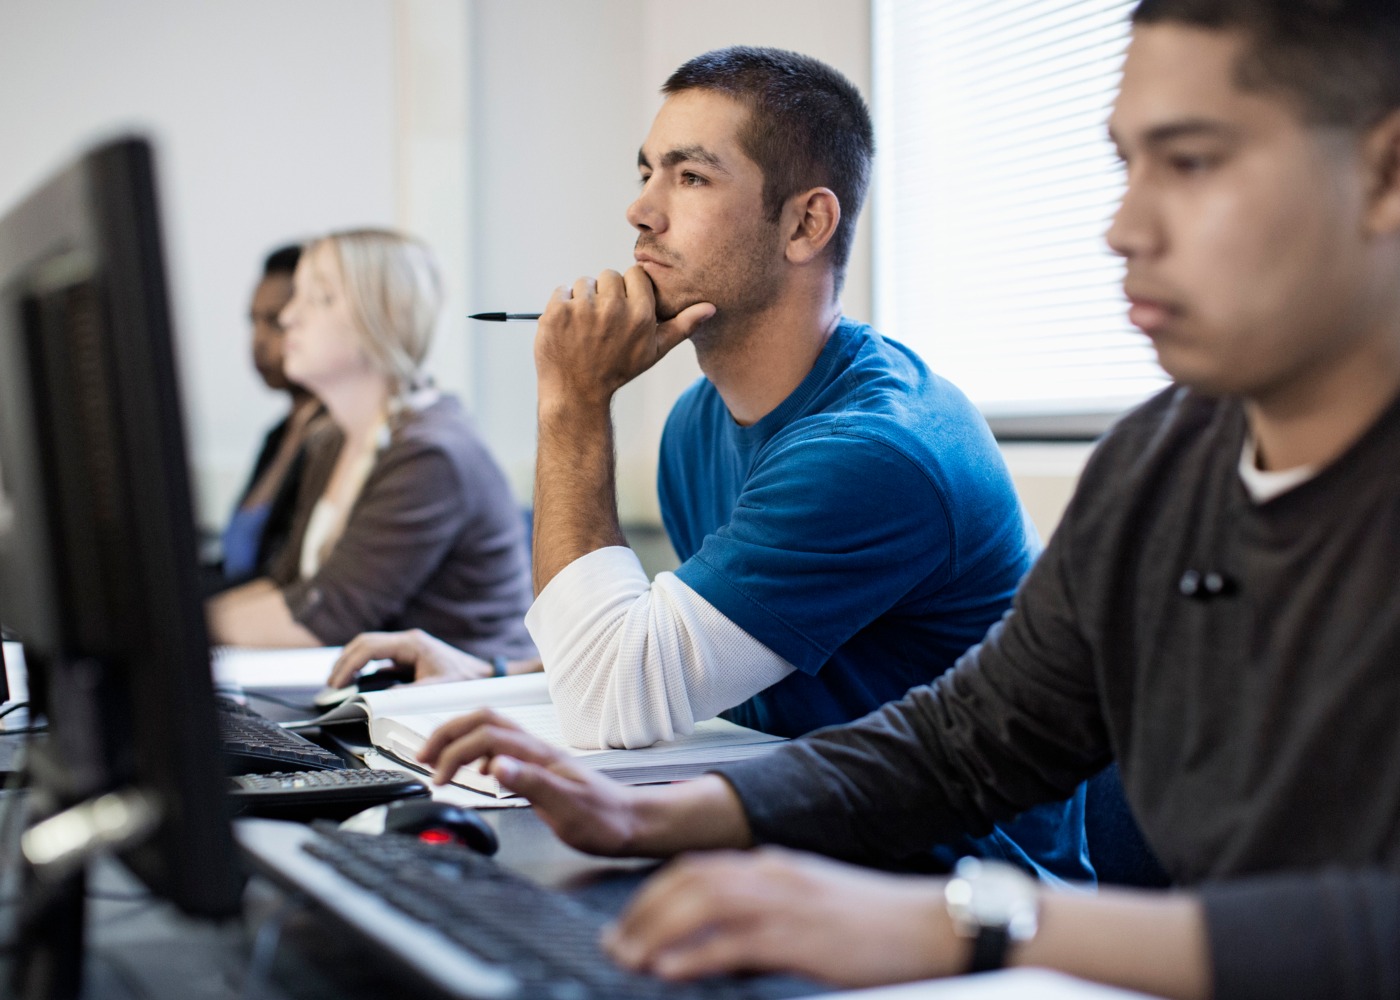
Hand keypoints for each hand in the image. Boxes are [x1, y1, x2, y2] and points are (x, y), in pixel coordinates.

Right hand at [327, 629, 493, 687]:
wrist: (484, 677)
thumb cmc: (465, 681)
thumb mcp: (437, 689)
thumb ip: (408, 694)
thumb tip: (379, 698)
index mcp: (412, 644)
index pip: (369, 648)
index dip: (348, 665)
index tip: (337, 683)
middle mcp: (407, 641)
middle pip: (363, 643)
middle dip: (344, 662)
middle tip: (332, 684)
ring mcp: (406, 647)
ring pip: (368, 648)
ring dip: (351, 663)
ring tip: (338, 682)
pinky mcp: (407, 656)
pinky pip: (378, 657)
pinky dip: (363, 667)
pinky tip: (356, 681)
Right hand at [416, 709, 643, 855]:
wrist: (632, 823)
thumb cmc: (604, 820)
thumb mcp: (566, 808)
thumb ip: (531, 784)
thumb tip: (496, 765)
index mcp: (539, 756)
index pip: (485, 737)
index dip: (454, 753)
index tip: (437, 778)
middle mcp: (538, 749)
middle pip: (484, 720)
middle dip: (448, 732)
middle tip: (423, 756)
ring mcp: (539, 756)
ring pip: (492, 728)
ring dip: (460, 737)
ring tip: (438, 758)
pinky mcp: (541, 768)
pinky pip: (502, 746)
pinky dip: (478, 751)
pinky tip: (477, 771)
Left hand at [535, 266, 714, 407]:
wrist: (577, 393)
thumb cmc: (617, 370)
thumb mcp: (654, 350)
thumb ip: (682, 326)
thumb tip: (710, 308)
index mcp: (640, 315)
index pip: (635, 274)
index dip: (629, 290)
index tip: (623, 310)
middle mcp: (613, 309)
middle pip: (609, 275)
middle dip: (605, 294)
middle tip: (602, 323)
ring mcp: (583, 309)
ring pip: (585, 282)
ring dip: (583, 300)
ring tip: (584, 328)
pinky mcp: (557, 311)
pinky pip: (562, 290)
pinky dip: (562, 305)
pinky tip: (568, 328)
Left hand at [604, 847, 963, 985]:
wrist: (931, 925)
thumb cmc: (874, 924)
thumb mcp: (811, 908)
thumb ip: (766, 913)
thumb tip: (719, 942)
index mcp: (773, 865)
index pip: (696, 870)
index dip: (653, 895)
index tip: (627, 924)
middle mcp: (773, 874)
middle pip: (688, 882)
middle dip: (643, 912)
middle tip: (615, 944)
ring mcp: (787, 902)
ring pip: (702, 905)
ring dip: (656, 931)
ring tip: (629, 958)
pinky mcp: (802, 936)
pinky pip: (735, 942)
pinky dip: (696, 955)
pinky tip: (670, 970)